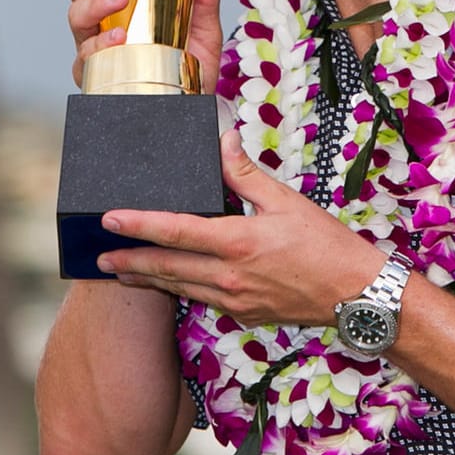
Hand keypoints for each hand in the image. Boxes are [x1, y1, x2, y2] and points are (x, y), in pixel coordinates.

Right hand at [60, 0, 223, 91]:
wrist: (191, 110)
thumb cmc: (189, 63)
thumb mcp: (204, 25)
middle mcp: (102, 17)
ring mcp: (96, 45)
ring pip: (76, 15)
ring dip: (93, 2)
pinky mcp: (98, 75)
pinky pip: (87, 57)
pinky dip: (101, 46)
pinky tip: (117, 39)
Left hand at [93, 131, 381, 327]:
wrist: (355, 295)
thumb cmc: (325, 244)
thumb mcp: (285, 201)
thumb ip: (245, 173)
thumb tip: (222, 141)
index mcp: (237, 242)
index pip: (174, 231)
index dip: (138, 225)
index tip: (110, 220)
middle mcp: (229, 276)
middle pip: (166, 268)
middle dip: (129, 262)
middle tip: (99, 256)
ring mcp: (234, 300)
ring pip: (180, 288)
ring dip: (147, 280)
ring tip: (120, 273)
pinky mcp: (244, 313)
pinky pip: (202, 299)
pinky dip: (180, 289)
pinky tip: (168, 283)